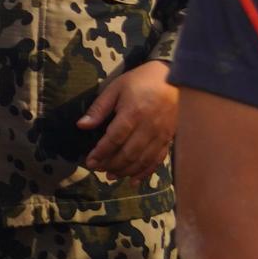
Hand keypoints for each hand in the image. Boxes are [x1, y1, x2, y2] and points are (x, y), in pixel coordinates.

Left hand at [82, 61, 180, 176]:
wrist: (175, 78)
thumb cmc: (142, 81)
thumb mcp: (116, 88)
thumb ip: (99, 108)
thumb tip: (81, 126)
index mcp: (133, 113)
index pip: (114, 139)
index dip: (101, 153)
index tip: (89, 162)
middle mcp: (148, 127)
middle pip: (128, 153)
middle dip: (111, 164)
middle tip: (98, 169)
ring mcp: (161, 135)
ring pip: (142, 160)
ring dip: (125, 171)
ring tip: (111, 175)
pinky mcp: (168, 139)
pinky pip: (157, 160)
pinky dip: (145, 173)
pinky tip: (133, 180)